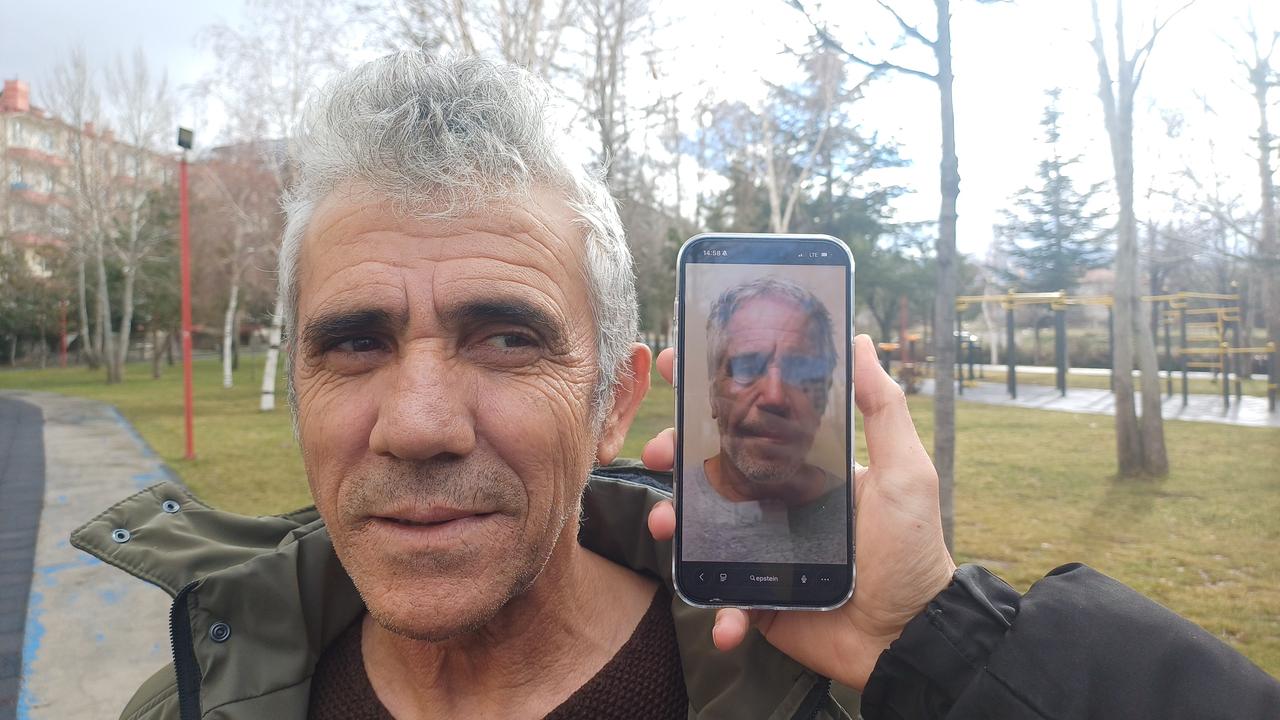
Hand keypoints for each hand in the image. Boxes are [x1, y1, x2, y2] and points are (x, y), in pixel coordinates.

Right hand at [642, 334, 954, 690]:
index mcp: (803, 468)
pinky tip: (726, 620)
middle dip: (673, 454)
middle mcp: (775, 503)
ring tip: (665, 525)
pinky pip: (723, 598)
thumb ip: (882, 409)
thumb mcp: (904, 472)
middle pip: (710, 469)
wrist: (910, 636)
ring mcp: (761, 551)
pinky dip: (717, 609)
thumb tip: (859, 341)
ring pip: (701, 529)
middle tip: (656, 451)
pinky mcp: (758, 599)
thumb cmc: (911, 550)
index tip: (675, 366)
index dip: (710, 395)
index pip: (750, 422)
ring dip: (673, 523)